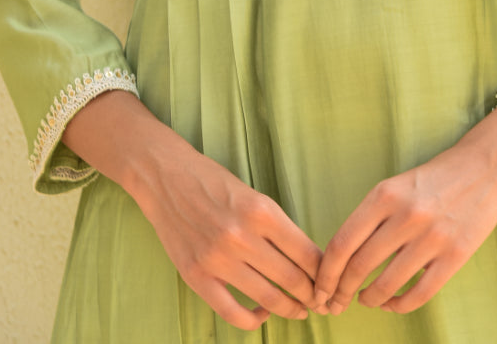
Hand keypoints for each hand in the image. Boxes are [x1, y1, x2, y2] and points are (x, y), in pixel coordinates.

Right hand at [63, 90, 321, 331]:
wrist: (165, 177)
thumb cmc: (214, 181)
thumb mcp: (253, 194)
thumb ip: (276, 226)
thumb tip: (306, 259)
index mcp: (262, 211)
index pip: (307, 253)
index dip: (324, 273)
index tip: (330, 281)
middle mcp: (242, 236)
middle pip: (292, 279)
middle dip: (312, 294)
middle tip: (320, 300)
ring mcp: (218, 259)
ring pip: (268, 298)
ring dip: (289, 308)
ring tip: (298, 309)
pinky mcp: (196, 276)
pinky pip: (232, 312)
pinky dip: (253, 319)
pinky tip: (261, 313)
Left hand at [313, 62, 496, 316]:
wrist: (485, 165)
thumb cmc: (435, 177)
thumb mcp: (397, 186)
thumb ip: (373, 218)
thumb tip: (345, 259)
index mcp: (384, 195)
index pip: (342, 243)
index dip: (325, 273)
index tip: (319, 288)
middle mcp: (405, 216)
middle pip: (359, 266)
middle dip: (341, 290)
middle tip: (335, 301)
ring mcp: (431, 237)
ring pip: (386, 284)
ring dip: (370, 299)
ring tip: (365, 300)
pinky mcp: (455, 255)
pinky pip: (419, 293)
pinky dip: (399, 305)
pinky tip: (392, 303)